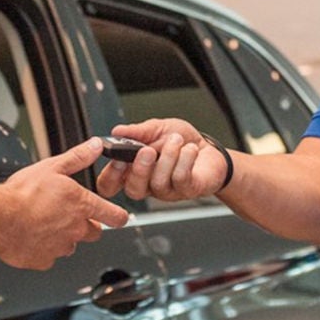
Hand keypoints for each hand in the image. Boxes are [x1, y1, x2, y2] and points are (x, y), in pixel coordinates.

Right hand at [0, 139, 128, 269]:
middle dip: (86, 225)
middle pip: (94, 232)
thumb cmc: (23, 194)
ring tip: (44, 222)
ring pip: (70, 244)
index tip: (119, 217)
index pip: (113, 215)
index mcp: (81, 205)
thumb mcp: (53, 166)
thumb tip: (96, 147)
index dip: (119, 216)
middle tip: (68, 215)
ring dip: (63, 236)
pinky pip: (49, 256)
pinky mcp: (45, 260)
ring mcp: (61, 247)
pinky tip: (32, 235)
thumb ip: (78, 157)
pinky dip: (44, 248)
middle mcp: (76, 228)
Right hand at [95, 119, 232, 204]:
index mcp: (134, 169)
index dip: (110, 175)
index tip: (116, 157)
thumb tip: (117, 131)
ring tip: (176, 140)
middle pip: (133, 190)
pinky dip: (185, 159)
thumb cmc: (181, 140)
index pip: (111, 183)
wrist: (210, 148)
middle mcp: (148, 184)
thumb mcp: (157, 128)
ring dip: (168, 156)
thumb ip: (137, 132)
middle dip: (139, 169)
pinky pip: (180, 179)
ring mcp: (167, 190)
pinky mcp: (187, 190)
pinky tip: (190, 149)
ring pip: (158, 182)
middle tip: (148, 150)